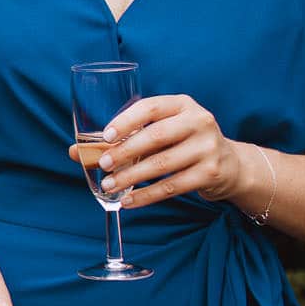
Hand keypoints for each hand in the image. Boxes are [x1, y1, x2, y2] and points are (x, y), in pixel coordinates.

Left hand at [65, 93, 245, 209]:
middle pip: (156, 136)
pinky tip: (129, 200)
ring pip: (162, 164)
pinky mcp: (211, 173)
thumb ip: (124, 137)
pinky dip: (147, 195)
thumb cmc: (181, 142)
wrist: (229, 163)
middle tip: (103, 163)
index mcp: (182, 104)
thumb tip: (76, 151)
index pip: (150, 107)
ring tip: (110, 185)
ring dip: (132, 177)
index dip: (125, 121)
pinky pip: (172, 186)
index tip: (105, 136)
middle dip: (125, 151)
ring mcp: (208, 147)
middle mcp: (199, 121)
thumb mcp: (161, 130)